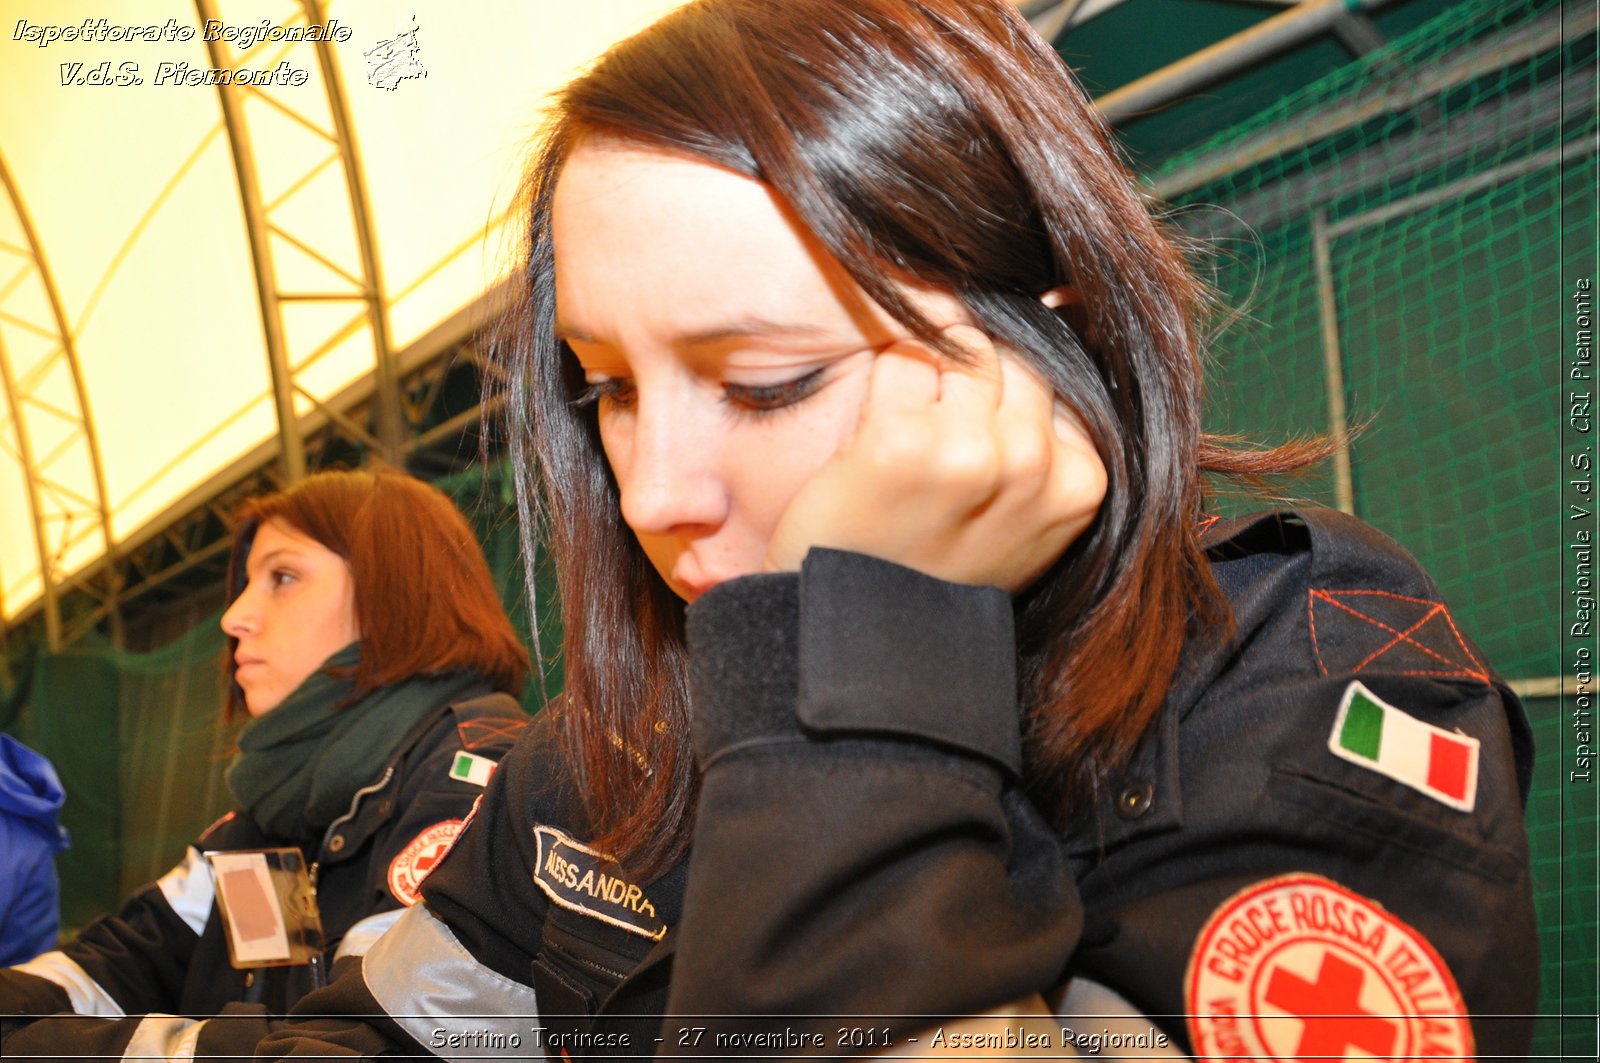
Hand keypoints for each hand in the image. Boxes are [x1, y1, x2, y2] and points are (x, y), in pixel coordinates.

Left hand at [763, 324, 1105, 592]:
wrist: (862, 631)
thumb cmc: (941, 564)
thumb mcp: (1027, 515)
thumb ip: (1051, 434)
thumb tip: (1066, 304)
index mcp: (1081, 479)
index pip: (1057, 374)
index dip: (1006, 395)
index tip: (978, 436)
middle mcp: (1032, 462)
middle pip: (1011, 354)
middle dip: (969, 380)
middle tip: (938, 444)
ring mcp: (968, 451)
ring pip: (959, 346)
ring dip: (926, 379)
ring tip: (911, 443)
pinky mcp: (900, 441)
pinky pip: (900, 360)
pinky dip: (882, 391)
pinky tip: (876, 447)